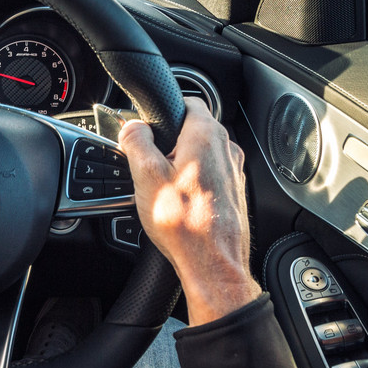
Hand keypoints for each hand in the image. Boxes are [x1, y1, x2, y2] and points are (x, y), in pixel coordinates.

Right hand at [117, 98, 259, 324]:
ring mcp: (234, 172)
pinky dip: (193, 183)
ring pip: (202, 154)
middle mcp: (226, 149)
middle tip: (149, 164)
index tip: (149, 126)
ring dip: (181, 163)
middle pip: (193, 129)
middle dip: (169, 141)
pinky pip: (210, 176)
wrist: (213, 266)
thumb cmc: (185, 224)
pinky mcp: (234, 193)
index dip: (164, 110)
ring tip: (162, 189)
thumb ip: (135, 140)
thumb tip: (132, 127)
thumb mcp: (146, 175)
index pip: (188, 101)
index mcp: (206, 135)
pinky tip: (178, 204)